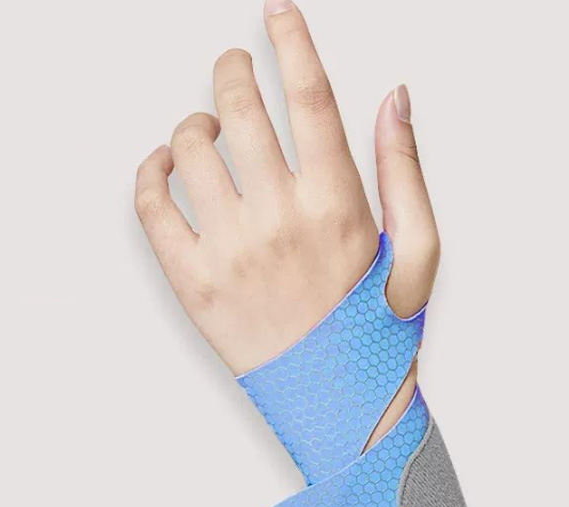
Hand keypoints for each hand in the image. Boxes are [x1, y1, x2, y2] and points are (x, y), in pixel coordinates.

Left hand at [135, 0, 439, 381]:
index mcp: (336, 205)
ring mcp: (230, 252)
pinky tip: (163, 166)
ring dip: (194, 122)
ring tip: (205, 129)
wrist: (336, 405)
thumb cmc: (374, 332)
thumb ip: (405, 170)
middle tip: (230, 65)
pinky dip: (149, 174)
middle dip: (232, 71)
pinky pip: (152, 210)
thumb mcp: (418, 253)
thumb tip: (394, 98)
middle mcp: (279, 220)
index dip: (289, 42)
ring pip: (192, 152)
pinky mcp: (192, 284)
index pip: (309, 97)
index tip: (274, 13)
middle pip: (243, 111)